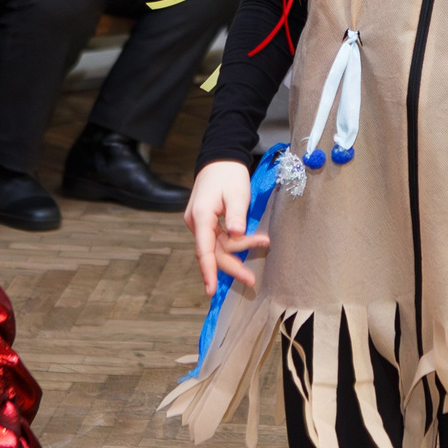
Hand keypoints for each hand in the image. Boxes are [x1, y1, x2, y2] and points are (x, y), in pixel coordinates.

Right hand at [185, 159, 266, 293]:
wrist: (221, 158)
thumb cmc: (229, 174)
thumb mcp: (237, 193)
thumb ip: (236, 215)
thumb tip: (237, 235)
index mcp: (201, 215)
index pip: (204, 249)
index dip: (208, 270)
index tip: (211, 288)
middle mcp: (196, 222)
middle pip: (212, 252)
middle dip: (231, 267)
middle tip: (250, 280)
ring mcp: (200, 223)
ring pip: (216, 248)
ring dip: (234, 257)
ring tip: (251, 272)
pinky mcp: (207, 222)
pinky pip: (217, 241)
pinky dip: (231, 248)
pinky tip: (244, 254)